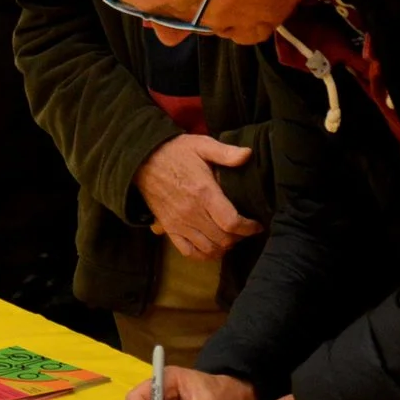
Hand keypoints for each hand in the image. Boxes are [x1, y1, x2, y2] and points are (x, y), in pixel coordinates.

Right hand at [135, 135, 261, 259]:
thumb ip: (226, 152)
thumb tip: (248, 154)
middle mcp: (192, 212)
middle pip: (223, 239)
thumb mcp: (201, 145)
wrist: (142, 160)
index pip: (232, 222)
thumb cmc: (175, 152)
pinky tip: (212, 248)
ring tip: (231, 238)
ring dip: (224, 247)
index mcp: (204, 193)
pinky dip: (204, 255)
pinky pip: (189, 252)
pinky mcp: (169, 229)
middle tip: (246, 230)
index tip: (257, 225)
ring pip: (209, 248)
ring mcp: (179, 223)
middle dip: (240, 238)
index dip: (249, 228)